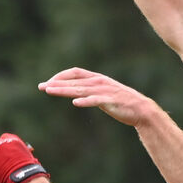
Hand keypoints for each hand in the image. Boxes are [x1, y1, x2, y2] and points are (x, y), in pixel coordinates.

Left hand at [39, 67, 158, 127]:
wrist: (141, 110)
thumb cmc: (121, 103)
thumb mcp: (103, 93)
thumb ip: (90, 91)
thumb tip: (75, 94)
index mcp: (97, 78)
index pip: (75, 72)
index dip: (60, 76)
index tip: (48, 83)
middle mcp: (99, 82)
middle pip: (74, 80)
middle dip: (56, 83)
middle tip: (41, 87)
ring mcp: (104, 91)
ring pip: (80, 89)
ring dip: (64, 90)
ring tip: (50, 91)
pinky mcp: (110, 102)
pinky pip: (95, 100)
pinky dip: (85, 101)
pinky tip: (75, 102)